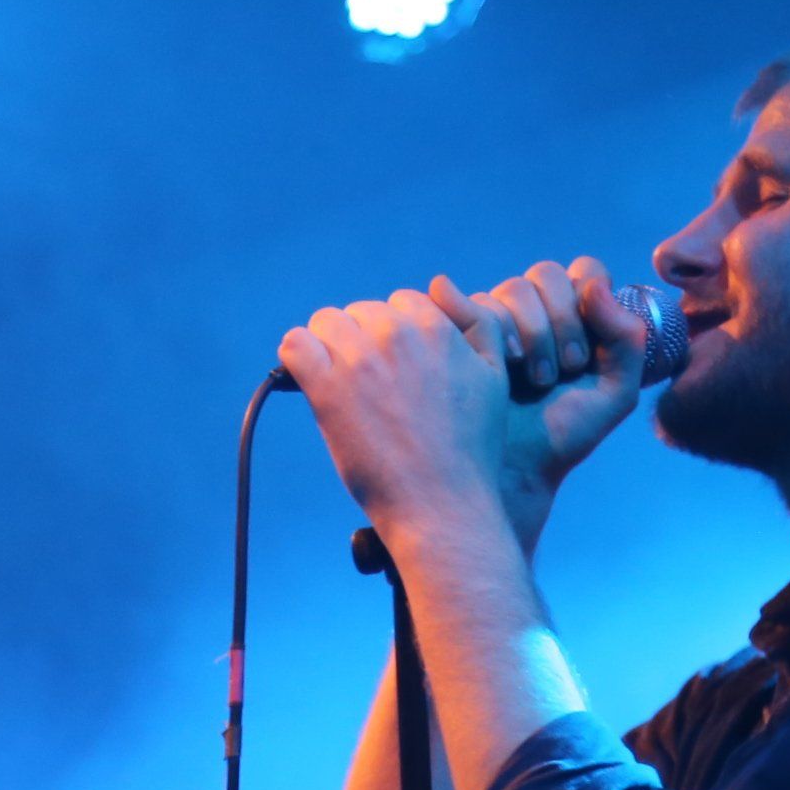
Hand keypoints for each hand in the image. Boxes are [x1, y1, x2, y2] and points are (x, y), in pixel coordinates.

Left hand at [274, 287, 521, 555]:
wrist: (442, 506)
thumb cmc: (470, 450)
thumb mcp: (495, 377)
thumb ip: (479, 324)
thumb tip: (441, 284)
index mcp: (436, 327)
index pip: (400, 303)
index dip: (396, 336)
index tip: (396, 370)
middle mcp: (396, 334)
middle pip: (361, 312)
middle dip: (363, 342)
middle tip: (370, 388)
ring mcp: (359, 360)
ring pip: (325, 323)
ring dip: (328, 348)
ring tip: (339, 385)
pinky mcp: (327, 389)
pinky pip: (294, 346)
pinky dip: (296, 359)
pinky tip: (307, 382)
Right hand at [428, 258, 645, 553]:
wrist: (516, 468)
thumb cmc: (566, 435)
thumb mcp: (615, 393)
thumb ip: (628, 340)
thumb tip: (594, 286)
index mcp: (579, 317)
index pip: (585, 271)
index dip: (587, 298)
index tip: (587, 350)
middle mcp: (538, 310)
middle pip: (546, 275)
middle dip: (559, 321)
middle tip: (564, 371)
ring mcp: (500, 318)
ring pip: (513, 289)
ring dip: (528, 332)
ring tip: (533, 379)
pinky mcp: (465, 330)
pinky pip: (477, 304)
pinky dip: (492, 330)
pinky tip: (498, 366)